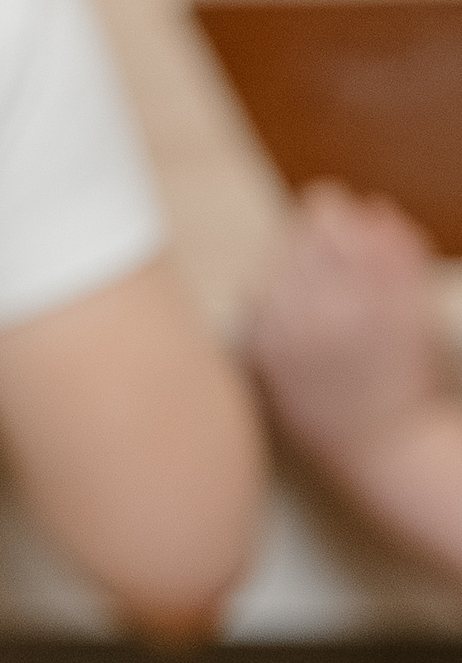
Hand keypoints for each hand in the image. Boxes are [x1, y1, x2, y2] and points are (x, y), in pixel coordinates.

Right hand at [247, 181, 443, 470]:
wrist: (384, 440)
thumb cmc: (322, 414)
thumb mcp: (267, 376)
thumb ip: (261, 324)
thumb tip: (259, 275)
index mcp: (272, 335)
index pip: (268, 265)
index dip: (283, 259)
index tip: (294, 266)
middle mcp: (312, 312)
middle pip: (307, 232)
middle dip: (317, 232)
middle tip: (326, 243)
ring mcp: (361, 301)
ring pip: (351, 222)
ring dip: (353, 222)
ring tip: (355, 236)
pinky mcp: (404, 295)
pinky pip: (395, 235)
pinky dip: (391, 227)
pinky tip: (386, 232)